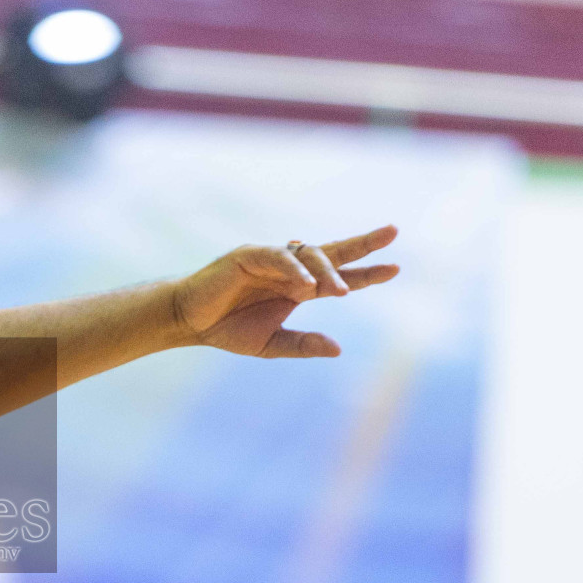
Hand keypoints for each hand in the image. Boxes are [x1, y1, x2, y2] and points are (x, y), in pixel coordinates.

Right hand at [170, 225, 399, 357]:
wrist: (188, 322)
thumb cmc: (226, 330)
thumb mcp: (270, 345)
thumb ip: (303, 345)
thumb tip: (339, 349)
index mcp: (297, 288)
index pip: (338, 276)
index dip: (366, 273)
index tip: (395, 268)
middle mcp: (288, 269)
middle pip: (332, 251)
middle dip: (363, 242)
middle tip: (392, 233)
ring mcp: (269, 259)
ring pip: (309, 255)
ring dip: (327, 271)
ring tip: (340, 292)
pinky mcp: (248, 255)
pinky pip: (278, 258)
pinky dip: (294, 270)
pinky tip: (306, 286)